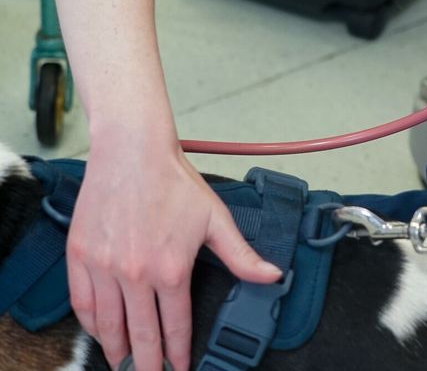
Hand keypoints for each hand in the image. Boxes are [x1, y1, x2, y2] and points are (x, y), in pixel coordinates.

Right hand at [66, 139, 281, 370]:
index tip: (180, 367)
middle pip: (140, 334)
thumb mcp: (216, 218)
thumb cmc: (175, 182)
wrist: (133, 151)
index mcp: (170, 269)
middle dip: (146, 363)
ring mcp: (103, 267)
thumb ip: (241, 255)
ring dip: (116, 349)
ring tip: (123, 362)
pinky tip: (100, 332)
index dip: (178, 352)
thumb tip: (273, 276)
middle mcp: (134, 274)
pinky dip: (90, 324)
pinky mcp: (80, 256)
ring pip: (108, 324)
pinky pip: (82, 303)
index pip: (174, 325)